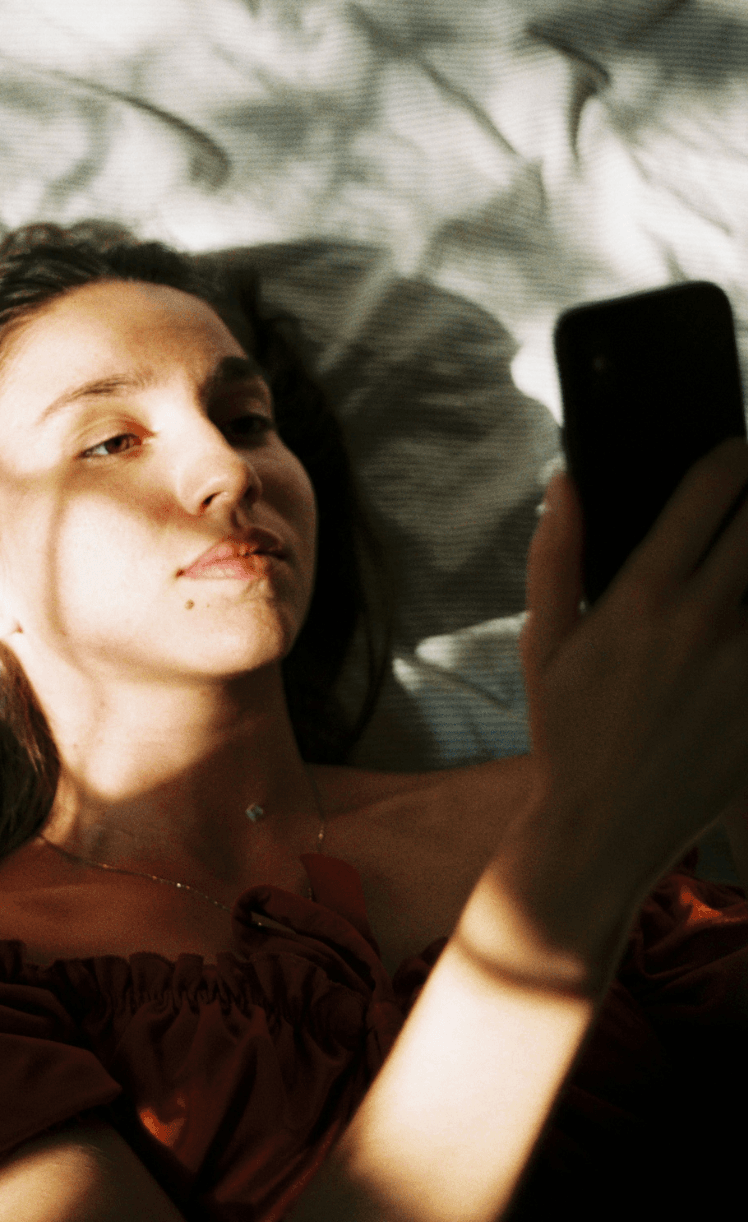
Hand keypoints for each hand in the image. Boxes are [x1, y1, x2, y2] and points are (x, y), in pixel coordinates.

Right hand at [518, 436, 747, 903]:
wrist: (605, 826)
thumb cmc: (567, 730)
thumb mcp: (545, 640)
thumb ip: (555, 553)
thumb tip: (563, 480)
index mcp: (643, 595)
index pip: (709, 490)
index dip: (732, 453)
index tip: (736, 447)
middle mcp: (705, 620)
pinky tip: (747, 617)